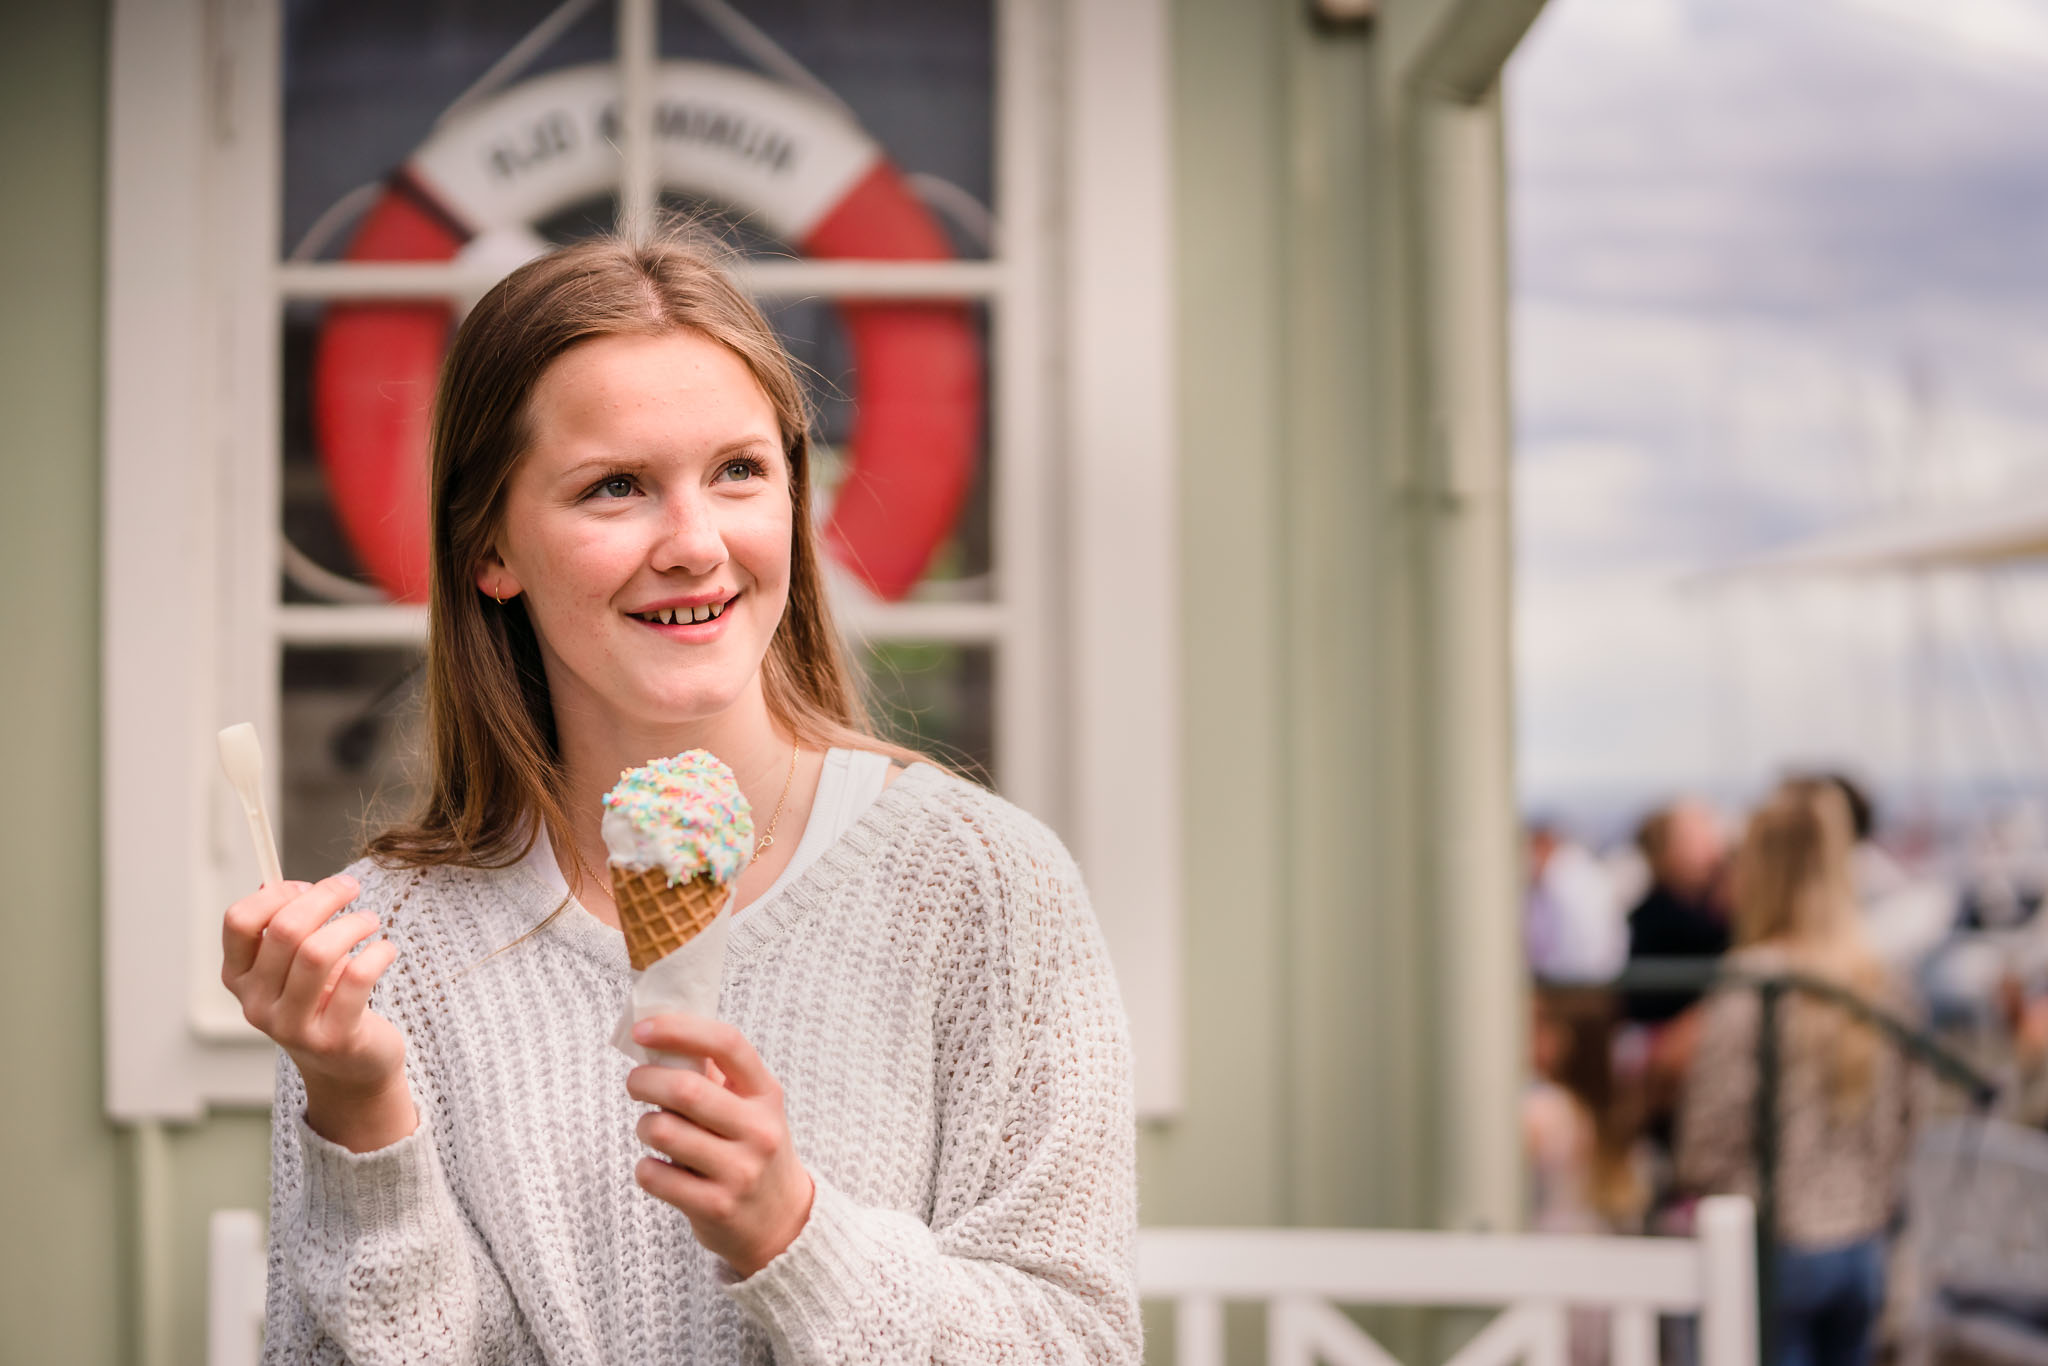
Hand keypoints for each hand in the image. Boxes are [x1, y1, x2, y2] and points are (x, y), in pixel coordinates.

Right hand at [222, 875, 414, 1150]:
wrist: (350, 1066)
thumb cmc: (323, 1001)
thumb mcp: (292, 966)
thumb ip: (281, 928)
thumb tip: (277, 884)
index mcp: (239, 978)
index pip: (238, 921)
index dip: (277, 894)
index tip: (308, 887)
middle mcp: (257, 1004)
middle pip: (284, 930)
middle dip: (325, 898)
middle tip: (352, 888)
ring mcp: (292, 1026)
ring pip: (318, 952)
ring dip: (352, 924)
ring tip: (371, 920)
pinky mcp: (334, 1039)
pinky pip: (357, 979)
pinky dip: (378, 953)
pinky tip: (386, 949)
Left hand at [627, 1015, 814, 1277]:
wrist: (783, 1222)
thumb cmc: (752, 1150)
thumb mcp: (750, 1108)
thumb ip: (713, 1075)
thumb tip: (657, 1037)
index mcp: (766, 1094)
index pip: (727, 1044)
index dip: (679, 1029)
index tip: (643, 1028)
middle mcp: (759, 1130)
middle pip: (686, 1089)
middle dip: (645, 1081)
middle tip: (635, 1084)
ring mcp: (740, 1171)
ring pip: (663, 1131)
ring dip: (644, 1126)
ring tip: (652, 1130)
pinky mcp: (715, 1206)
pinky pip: (655, 1176)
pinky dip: (645, 1168)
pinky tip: (658, 1169)